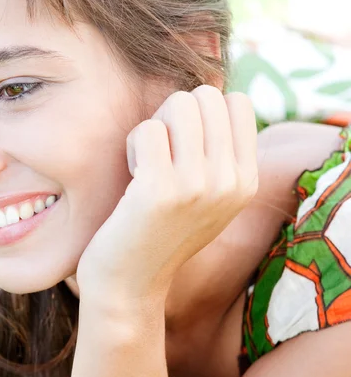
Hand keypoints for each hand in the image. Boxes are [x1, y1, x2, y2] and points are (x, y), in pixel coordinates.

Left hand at [76, 86, 258, 303]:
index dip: (201, 111)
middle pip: (205, 95)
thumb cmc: (158, 232)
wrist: (129, 285)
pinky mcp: (161, 190)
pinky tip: (133, 177)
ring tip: (147, 165)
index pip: (236, 101)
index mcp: (247, 181)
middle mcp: (231, 182)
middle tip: (160, 153)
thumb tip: (211, 91)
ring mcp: (199, 186)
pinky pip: (149, 129)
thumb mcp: (206, 197)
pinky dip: (134, 144)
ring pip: (179, 103)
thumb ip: (219, 154)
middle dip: (174, 114)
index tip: (183, 146)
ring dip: (154, 127)